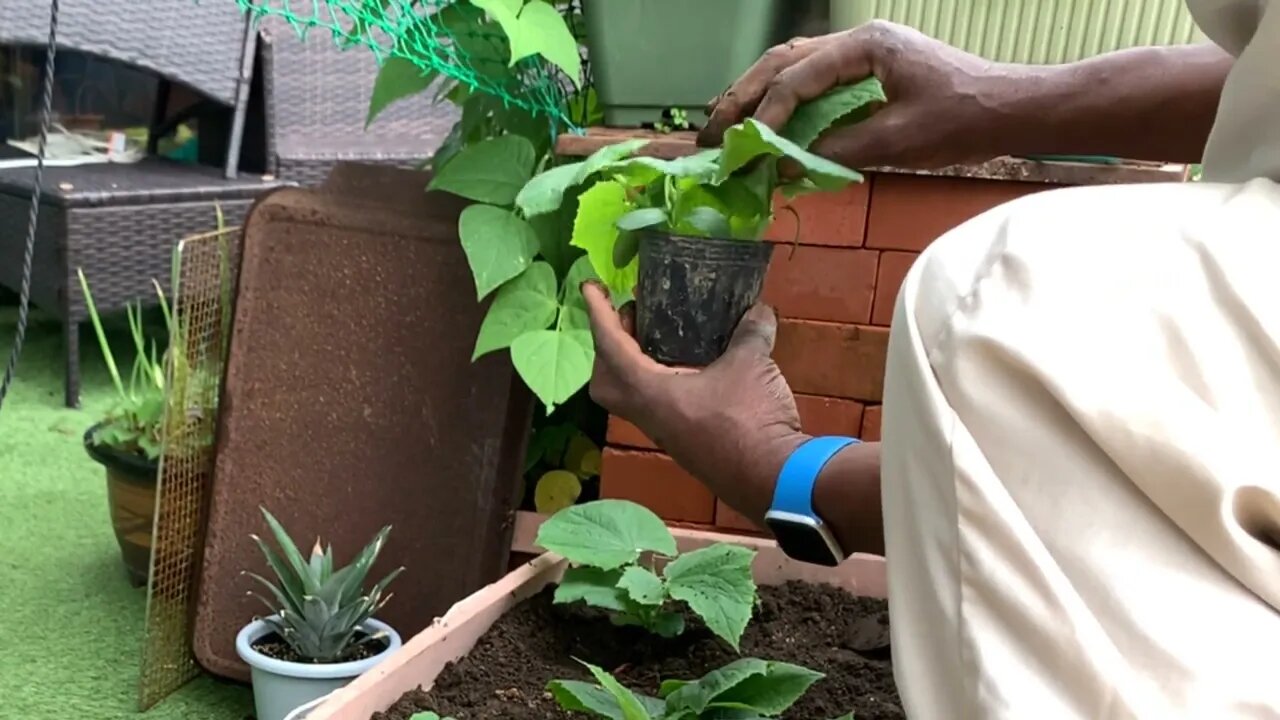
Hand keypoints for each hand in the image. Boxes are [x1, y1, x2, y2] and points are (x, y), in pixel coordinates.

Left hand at [582, 282, 805, 498]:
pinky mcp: (687, 444)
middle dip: (609, 348)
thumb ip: (749, 333)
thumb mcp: (750, 364)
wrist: (773, 478)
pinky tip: (691, 368)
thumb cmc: (749, 418)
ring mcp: (667, 434)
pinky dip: (663, 382)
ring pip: (633, 397)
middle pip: (607, 382)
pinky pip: (659, 408)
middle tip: (631, 320)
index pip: (610, 347)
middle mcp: (649, 416)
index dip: (599, 314)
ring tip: (659, 338)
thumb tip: (758, 310)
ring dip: (636, 366)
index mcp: (649, 393)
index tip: (590, 287)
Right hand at [698, 20, 1010, 168]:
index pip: (797, 77)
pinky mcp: (871, 71)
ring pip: (794, 66)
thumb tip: (787, 166)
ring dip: (758, 95)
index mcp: (866, 46)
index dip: (766, 114)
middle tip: (711, 130)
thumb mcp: (898, 142)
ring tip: (725, 123)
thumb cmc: (965, 120)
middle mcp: (859, 40)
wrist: (1012, 110)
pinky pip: (815, 80)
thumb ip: (838, 150)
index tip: (744, 147)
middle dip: (743, 96)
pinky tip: (767, 123)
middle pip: (783, 60)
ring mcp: (864, 53)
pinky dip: (786, 101)